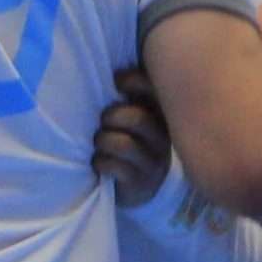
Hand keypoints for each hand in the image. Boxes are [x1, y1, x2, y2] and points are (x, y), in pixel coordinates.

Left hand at [92, 66, 173, 208]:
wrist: (138, 191)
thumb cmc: (131, 146)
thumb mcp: (134, 120)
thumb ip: (130, 98)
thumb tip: (113, 70)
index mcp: (161, 115)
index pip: (155, 91)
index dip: (134, 81)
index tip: (116, 81)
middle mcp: (162, 138)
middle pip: (137, 119)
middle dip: (112, 117)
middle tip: (103, 122)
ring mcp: (153, 162)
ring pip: (124, 144)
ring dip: (103, 141)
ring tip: (99, 144)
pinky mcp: (140, 184)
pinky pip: (116, 168)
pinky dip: (101, 162)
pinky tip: (99, 162)